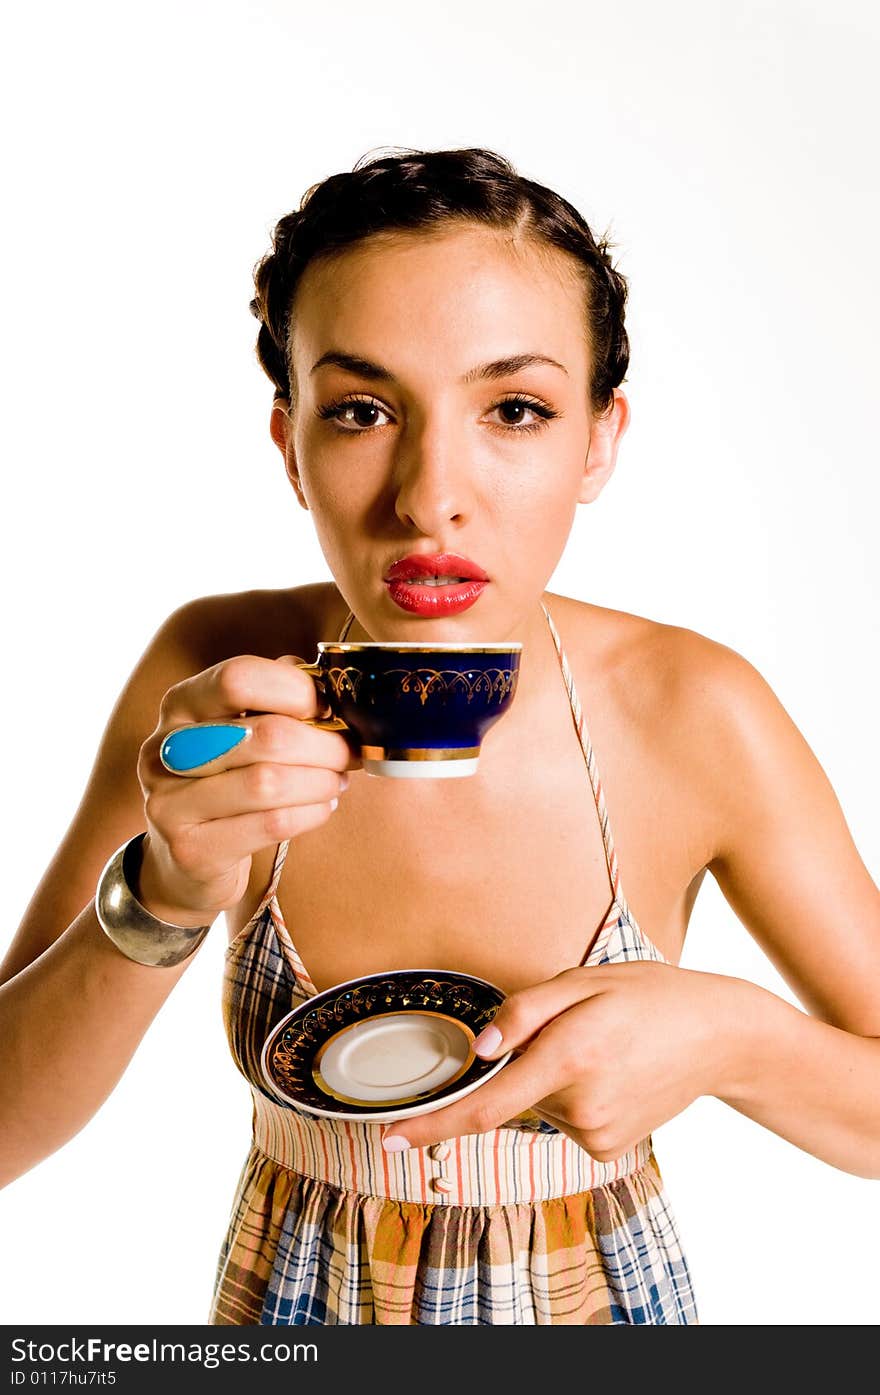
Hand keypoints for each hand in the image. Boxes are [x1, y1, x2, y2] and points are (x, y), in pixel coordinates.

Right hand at [135, 654, 359, 924]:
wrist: (184, 860)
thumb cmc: (225, 782)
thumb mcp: (239, 729)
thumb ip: (274, 699)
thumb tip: (324, 684)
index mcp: (180, 705)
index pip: (237, 678)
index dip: (295, 689)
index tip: (326, 708)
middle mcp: (164, 750)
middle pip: (265, 734)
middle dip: (323, 744)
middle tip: (347, 753)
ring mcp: (170, 803)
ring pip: (269, 782)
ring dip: (320, 781)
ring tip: (337, 780)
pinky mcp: (192, 850)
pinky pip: (271, 824)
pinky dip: (310, 813)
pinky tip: (321, 807)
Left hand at [382, 961, 740, 1159]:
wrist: (719, 1036)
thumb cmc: (648, 996)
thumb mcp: (584, 981)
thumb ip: (524, 1012)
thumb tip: (479, 1050)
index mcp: (569, 1056)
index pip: (483, 1106)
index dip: (430, 1124)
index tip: (388, 1138)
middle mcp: (580, 1105)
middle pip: (512, 1092)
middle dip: (523, 1062)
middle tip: (577, 1028)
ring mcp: (596, 1134)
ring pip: (539, 1105)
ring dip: (551, 1077)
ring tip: (603, 1047)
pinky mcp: (608, 1149)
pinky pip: (565, 1120)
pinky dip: (573, 1096)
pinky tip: (612, 1073)